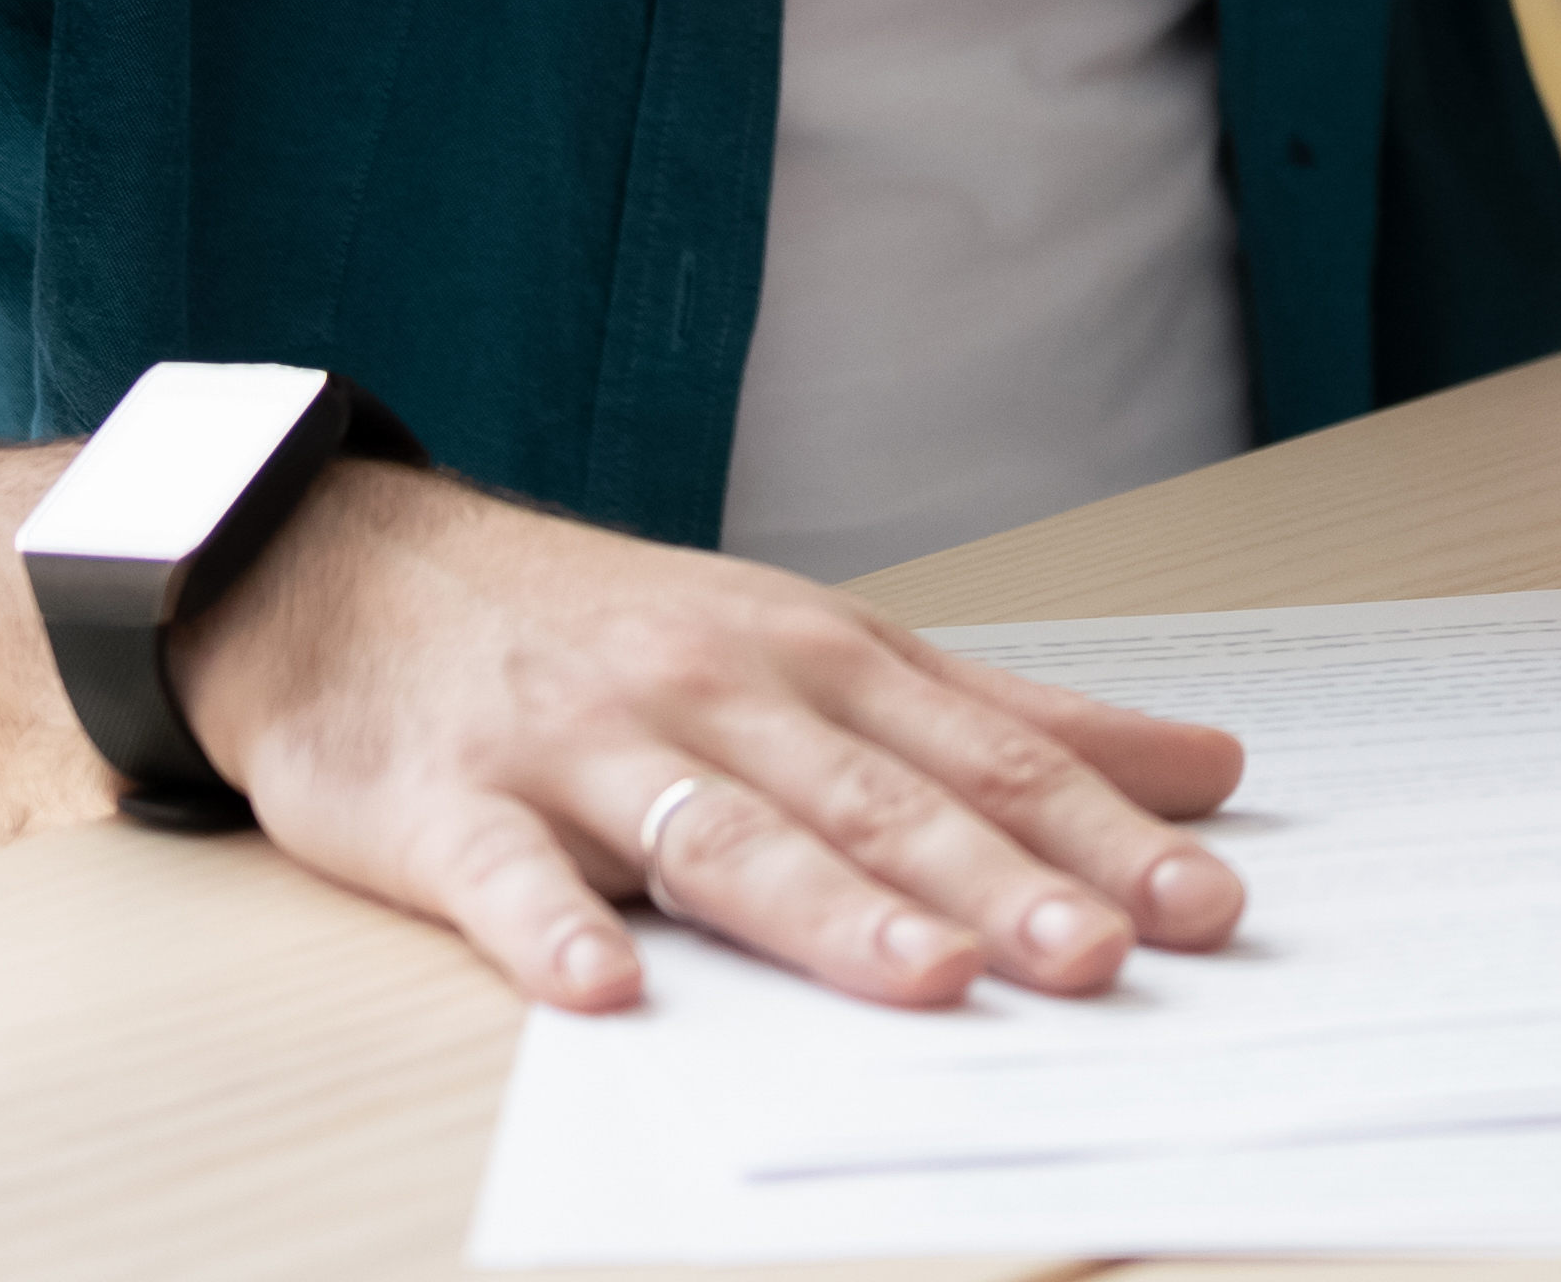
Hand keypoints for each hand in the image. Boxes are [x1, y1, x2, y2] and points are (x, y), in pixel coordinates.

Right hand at [173, 461, 1248, 1014]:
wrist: (353, 571)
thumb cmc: (613, 632)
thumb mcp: (820, 651)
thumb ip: (1003, 722)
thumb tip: (1198, 765)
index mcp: (819, 661)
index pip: (985, 756)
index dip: (1100, 831)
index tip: (1207, 901)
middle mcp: (719, 693)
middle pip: (877, 800)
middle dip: (999, 883)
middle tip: (1107, 955)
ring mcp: (582, 745)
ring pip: (724, 838)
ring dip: (830, 911)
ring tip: (931, 977)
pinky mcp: (449, 803)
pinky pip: (504, 875)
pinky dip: (551, 930)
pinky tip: (603, 989)